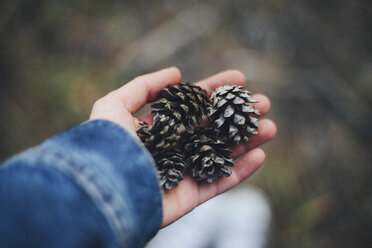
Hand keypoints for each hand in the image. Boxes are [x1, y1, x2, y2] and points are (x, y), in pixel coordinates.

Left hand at [90, 67, 276, 226]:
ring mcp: (184, 172)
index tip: (239, 79)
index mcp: (160, 126)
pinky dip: (241, 171)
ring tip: (270, 126)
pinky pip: (220, 182)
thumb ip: (144, 86)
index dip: (216, 91)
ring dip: (247, 140)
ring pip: (222, 153)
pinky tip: (260, 155)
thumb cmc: (107, 145)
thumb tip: (177, 73)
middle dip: (238, 115)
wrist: (102, 190)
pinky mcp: (190, 196)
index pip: (193, 104)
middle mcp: (174, 147)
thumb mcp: (115, 105)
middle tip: (263, 103)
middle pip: (214, 128)